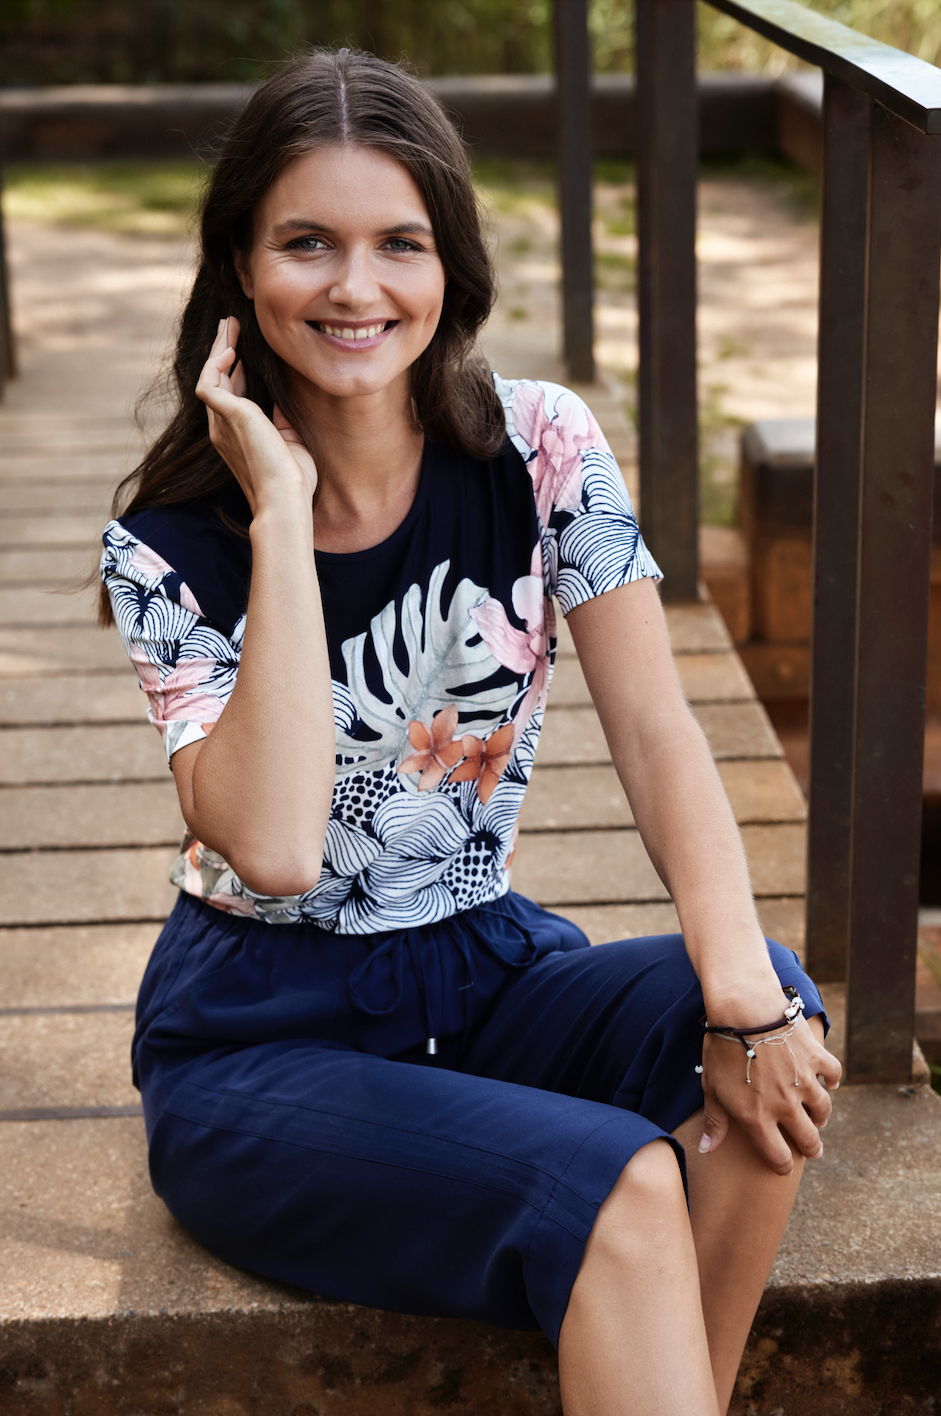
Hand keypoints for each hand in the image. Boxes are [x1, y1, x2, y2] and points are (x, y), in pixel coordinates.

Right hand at [195, 317, 317, 514]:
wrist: (286, 497)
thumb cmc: (292, 478)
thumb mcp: (290, 439)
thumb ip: (281, 417)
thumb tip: (283, 396)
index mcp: (238, 434)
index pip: (232, 393)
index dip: (235, 368)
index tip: (242, 347)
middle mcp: (224, 428)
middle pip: (217, 379)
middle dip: (223, 350)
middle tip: (230, 324)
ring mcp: (222, 423)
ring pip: (211, 376)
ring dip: (218, 348)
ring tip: (228, 325)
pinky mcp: (227, 416)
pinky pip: (210, 382)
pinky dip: (217, 364)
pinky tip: (231, 351)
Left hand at [698, 1011, 841, 1175]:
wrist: (743, 1010)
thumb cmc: (721, 1048)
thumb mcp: (711, 1087)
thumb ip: (715, 1121)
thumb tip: (708, 1149)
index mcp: (757, 1118)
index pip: (777, 1157)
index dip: (782, 1166)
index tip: (784, 1167)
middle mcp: (785, 1105)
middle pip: (809, 1140)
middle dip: (813, 1149)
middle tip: (814, 1150)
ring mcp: (804, 1082)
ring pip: (823, 1111)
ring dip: (821, 1117)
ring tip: (818, 1119)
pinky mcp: (817, 1058)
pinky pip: (834, 1076)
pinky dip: (833, 1081)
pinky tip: (829, 1083)